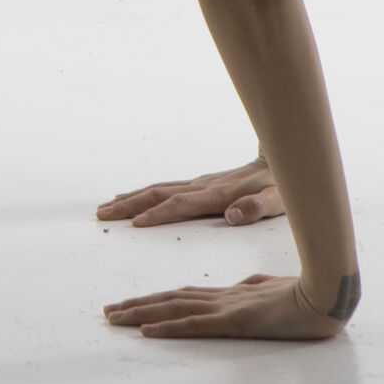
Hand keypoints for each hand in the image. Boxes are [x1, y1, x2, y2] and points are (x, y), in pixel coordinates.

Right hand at [97, 156, 281, 227]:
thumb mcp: (278, 200)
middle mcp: (202, 187)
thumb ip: (256, 208)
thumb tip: (232, 215)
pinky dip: (142, 195)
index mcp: (218, 195)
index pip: (181, 205)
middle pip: (158, 195)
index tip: (135, 225)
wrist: (281, 159)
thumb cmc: (281, 186)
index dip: (159, 215)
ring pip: (157, 190)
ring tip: (105, 208)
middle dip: (129, 205)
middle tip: (101, 214)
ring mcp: (198, 184)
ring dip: (130, 199)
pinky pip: (164, 189)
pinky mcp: (199, 185)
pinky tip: (132, 199)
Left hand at [103, 273, 344, 339]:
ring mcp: (226, 309)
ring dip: (141, 314)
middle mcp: (221, 300)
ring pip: (173, 310)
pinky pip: (194, 325)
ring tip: (114, 318)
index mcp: (229, 295)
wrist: (327, 293)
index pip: (183, 296)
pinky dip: (167, 327)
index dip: (155, 300)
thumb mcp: (272, 289)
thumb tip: (245, 286)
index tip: (131, 304)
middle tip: (107, 312)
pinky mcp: (235, 321)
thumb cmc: (307, 293)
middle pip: (169, 301)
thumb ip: (254, 288)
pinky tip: (146, 331)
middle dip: (137, 306)